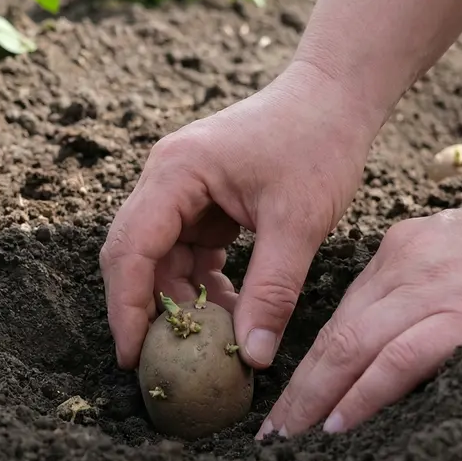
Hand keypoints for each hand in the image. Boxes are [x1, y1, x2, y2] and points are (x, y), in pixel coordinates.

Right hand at [100, 61, 375, 370]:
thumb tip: (253, 357)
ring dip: (181, 301)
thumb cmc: (318, 143)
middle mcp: (167, 178)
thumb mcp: (298, 222)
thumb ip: (272, 291)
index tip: (132, 356)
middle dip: (145, 310)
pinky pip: (188, 253)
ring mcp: (182, 189)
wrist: (335, 96)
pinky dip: (203, 285)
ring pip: (161, 259)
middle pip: (134, 255)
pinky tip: (229, 313)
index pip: (131, 248)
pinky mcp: (203, 200)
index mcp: (176, 172)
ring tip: (209, 345)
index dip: (126, 306)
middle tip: (159, 365)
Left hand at [258, 172, 461, 437]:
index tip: (294, 390)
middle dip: (299, 385)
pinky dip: (361, 394)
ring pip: (350, 348)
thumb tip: (413, 337)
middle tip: (271, 428)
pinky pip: (395, 360)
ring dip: (314, 398)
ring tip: (288, 437)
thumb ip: (436, 287)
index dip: (314, 356)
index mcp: (404, 250)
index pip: (344, 311)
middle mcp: (405, 266)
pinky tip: (339, 423)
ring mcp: (431, 291)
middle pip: (334, 332)